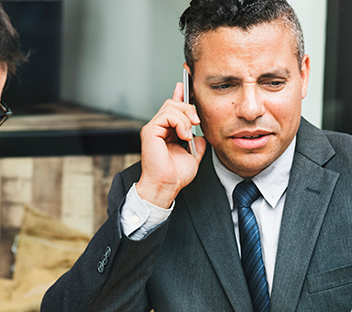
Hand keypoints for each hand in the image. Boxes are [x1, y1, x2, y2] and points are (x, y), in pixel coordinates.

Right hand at [137, 82, 207, 207]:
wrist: (167, 186)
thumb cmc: (176, 175)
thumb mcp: (194, 155)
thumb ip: (197, 142)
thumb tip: (201, 134)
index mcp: (167, 132)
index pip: (172, 107)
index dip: (180, 95)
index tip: (186, 85)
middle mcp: (158, 128)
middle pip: (173, 103)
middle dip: (188, 108)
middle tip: (197, 122)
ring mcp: (153, 128)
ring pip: (171, 107)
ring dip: (185, 117)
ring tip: (189, 133)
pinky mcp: (150, 131)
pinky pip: (167, 115)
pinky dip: (179, 123)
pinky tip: (184, 135)